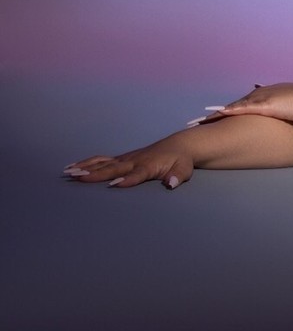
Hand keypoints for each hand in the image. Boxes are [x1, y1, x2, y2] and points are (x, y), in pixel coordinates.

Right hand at [63, 143, 193, 189]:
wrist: (178, 146)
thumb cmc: (181, 161)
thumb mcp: (184, 170)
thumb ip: (178, 176)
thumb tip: (171, 183)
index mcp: (149, 166)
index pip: (137, 174)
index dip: (127, 179)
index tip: (114, 185)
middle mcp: (135, 161)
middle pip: (114, 168)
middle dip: (96, 174)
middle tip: (78, 178)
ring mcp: (127, 159)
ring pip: (104, 163)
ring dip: (86, 168)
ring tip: (68, 173)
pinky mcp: (122, 159)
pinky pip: (102, 161)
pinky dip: (88, 163)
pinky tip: (73, 167)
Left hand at [207, 82, 292, 123]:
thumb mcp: (292, 107)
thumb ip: (284, 110)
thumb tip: (283, 117)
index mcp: (266, 94)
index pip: (244, 103)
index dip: (232, 110)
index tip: (220, 116)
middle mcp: (260, 94)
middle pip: (235, 104)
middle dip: (220, 112)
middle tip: (204, 120)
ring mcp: (259, 99)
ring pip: (233, 106)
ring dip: (218, 113)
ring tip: (203, 120)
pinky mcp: (261, 106)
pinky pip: (240, 109)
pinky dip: (228, 111)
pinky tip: (217, 114)